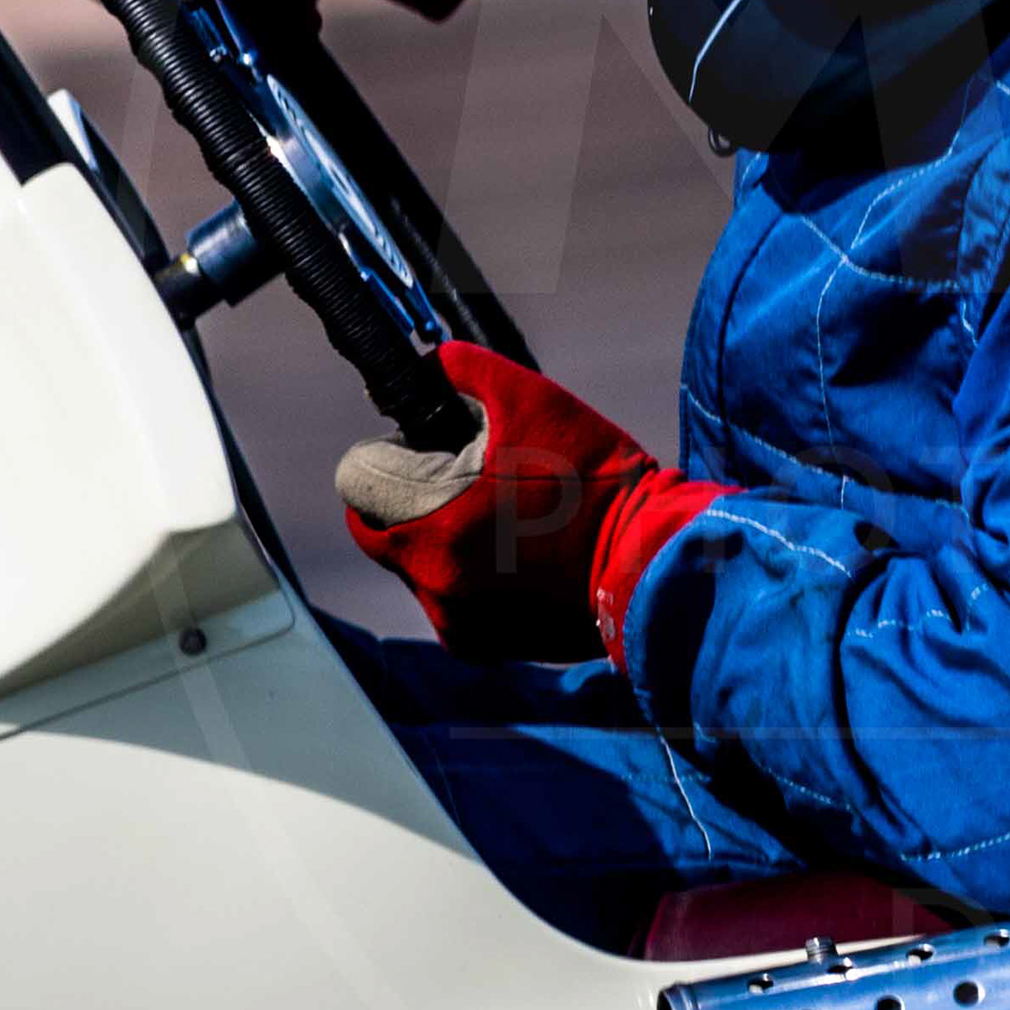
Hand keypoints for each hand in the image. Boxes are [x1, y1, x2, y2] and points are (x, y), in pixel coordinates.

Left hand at [338, 343, 726, 665]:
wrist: (653, 565)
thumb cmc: (597, 483)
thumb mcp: (535, 401)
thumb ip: (466, 371)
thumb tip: (429, 365)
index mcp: (428, 525)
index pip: (356, 480)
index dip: (392, 454)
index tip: (432, 450)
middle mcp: (429, 583)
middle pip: (378, 525)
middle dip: (406, 499)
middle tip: (466, 481)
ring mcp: (453, 621)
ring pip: (413, 563)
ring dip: (438, 538)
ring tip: (506, 519)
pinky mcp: (479, 644)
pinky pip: (446, 599)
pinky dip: (467, 576)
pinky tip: (519, 557)